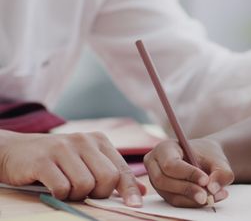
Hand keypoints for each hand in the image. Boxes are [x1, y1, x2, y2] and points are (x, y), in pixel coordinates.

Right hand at [0, 131, 145, 205]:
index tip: (136, 205)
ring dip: (76, 195)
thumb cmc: (56, 160)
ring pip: (85, 185)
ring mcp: (63, 148)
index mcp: (99, 140)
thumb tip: (141, 190)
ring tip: (66, 187)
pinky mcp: (43, 160)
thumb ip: (112, 172)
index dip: (130, 189)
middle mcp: (84, 140)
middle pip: (107, 178)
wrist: (14, 150)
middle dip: (98, 193)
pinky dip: (60, 194)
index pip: (121, 169)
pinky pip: (62, 187)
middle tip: (84, 192)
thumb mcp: (86, 160)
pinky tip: (53, 187)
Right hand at [144, 138, 233, 206]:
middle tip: (208, 195)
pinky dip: (191, 202)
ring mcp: (156, 180)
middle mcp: (155, 164)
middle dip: (187, 189)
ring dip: (191, 199)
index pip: (170, 163)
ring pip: (169, 195)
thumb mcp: (219, 160)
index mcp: (164, 148)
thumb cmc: (208, 155)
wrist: (205, 159)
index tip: (205, 180)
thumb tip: (212, 189)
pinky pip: (174, 202)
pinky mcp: (163, 193)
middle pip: (164, 181)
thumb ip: (220, 172)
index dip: (187, 174)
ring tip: (213, 197)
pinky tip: (207, 199)